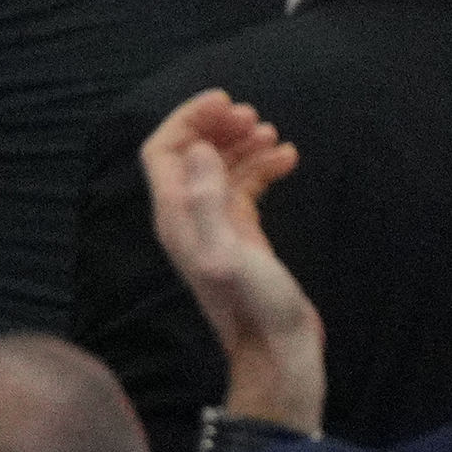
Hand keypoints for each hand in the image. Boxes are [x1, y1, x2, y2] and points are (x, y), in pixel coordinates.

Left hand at [143, 86, 327, 428]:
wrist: (279, 351)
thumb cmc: (253, 308)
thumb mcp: (229, 253)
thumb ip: (208, 201)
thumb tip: (201, 150)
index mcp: (175, 216)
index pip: (163, 151)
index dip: (187, 120)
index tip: (225, 101)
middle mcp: (189, 217)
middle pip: (190, 154)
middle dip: (217, 127)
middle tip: (254, 116)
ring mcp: (216, 226)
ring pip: (220, 168)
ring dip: (242, 144)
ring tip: (273, 133)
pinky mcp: (242, 236)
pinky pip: (245, 188)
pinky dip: (262, 167)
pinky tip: (288, 158)